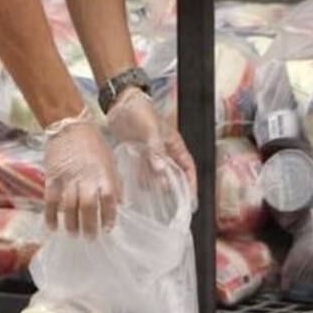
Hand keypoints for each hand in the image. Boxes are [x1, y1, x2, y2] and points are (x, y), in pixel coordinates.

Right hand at [43, 111, 120, 236]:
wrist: (70, 127)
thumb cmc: (94, 145)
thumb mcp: (110, 161)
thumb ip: (114, 182)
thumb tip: (120, 203)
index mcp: (103, 174)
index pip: (109, 200)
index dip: (109, 216)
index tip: (108, 228)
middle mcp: (86, 179)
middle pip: (88, 207)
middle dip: (90, 226)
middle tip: (91, 238)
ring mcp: (67, 179)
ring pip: (68, 207)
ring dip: (71, 224)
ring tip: (74, 234)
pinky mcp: (52, 178)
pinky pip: (50, 201)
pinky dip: (50, 216)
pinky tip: (53, 227)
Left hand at [106, 87, 198, 205]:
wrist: (120, 103)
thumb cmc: (141, 113)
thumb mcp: (151, 131)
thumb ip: (156, 151)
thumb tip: (162, 172)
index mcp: (175, 145)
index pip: (188, 168)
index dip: (192, 184)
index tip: (192, 201)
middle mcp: (165, 152)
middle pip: (174, 175)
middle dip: (175, 191)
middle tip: (173, 209)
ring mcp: (151, 155)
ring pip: (158, 176)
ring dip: (157, 189)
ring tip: (157, 207)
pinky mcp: (138, 155)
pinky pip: (143, 173)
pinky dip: (142, 182)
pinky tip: (138, 192)